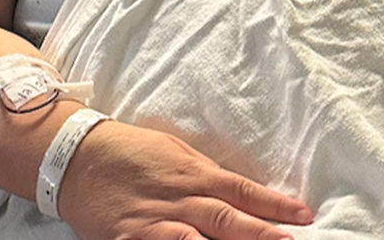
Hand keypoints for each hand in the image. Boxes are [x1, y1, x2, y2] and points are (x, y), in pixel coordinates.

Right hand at [56, 119, 312, 239]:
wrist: (78, 158)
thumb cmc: (130, 151)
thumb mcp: (174, 152)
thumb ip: (206, 174)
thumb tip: (242, 193)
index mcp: (193, 175)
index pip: (243, 191)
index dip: (275, 204)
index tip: (305, 215)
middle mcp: (179, 201)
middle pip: (227, 221)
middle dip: (262, 235)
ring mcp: (155, 225)